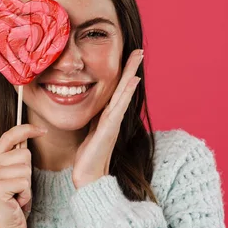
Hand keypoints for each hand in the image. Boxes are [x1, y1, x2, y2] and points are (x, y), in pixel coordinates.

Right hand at [0, 124, 47, 227]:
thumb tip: (30, 133)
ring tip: (17, 195)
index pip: (9, 136)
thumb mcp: (16, 175)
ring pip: (25, 168)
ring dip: (27, 185)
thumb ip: (17, 156)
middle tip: (19, 188)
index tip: (43, 130)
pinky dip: (26, 194)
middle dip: (28, 172)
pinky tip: (16, 202)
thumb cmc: (14, 201)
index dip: (26, 130)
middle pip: (23, 154)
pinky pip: (24, 182)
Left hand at [72, 49, 143, 188]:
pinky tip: (132, 80)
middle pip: (124, 87)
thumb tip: (88, 106)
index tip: (129, 56)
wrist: (89, 178)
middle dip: (131, 68)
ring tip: (137, 57)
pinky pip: (118, 106)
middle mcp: (114, 116)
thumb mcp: (89, 131)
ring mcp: (113, 122)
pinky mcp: (109, 129)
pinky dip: (127, 92)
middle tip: (139, 50)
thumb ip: (94, 119)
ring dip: (131, 73)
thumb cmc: (87, 157)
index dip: (123, 73)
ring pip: (124, 93)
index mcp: (108, 116)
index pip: (117, 90)